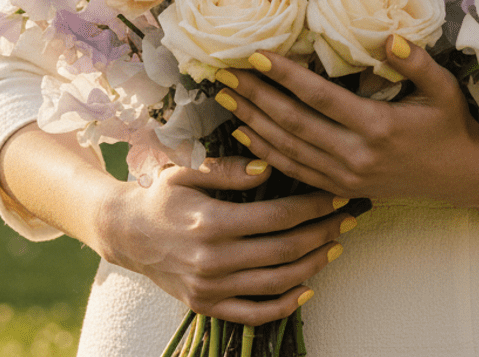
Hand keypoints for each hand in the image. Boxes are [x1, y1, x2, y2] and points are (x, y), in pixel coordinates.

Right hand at [94, 157, 352, 324]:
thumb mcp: (189, 172)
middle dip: (324, 232)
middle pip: (285, 249)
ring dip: (314, 264)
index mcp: (212, 222)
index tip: (338, 193)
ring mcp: (211, 288)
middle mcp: (214, 259)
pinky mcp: (208, 306)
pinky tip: (308, 288)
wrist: (128, 234)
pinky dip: (285, 305)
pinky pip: (254, 313)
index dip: (313, 205)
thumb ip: (230, 170)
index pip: (278, 216)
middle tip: (351, 217)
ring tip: (337, 245)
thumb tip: (269, 166)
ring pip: (277, 282)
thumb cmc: (163, 195)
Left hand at [215, 38, 478, 202]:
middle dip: (255, 96)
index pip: (320, 97)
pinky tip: (244, 134)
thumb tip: (388, 37)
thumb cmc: (450, 125)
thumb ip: (416, 63)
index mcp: (378, 126)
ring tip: (224, 97)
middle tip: (223, 73)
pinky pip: (295, 171)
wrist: (460, 178)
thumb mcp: (443, 89)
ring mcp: (346, 176)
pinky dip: (265, 153)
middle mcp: (356, 154)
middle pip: (293, 123)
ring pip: (288, 149)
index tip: (256, 56)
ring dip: (252, 122)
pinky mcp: (342, 188)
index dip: (286, 76)